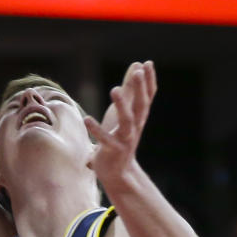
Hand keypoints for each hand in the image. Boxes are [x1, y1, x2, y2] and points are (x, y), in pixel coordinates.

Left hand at [84, 61, 156, 184]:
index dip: (149, 81)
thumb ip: (131, 90)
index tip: (148, 63)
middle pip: (141, 106)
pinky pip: (105, 140)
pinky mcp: (112, 150)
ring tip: (114, 89)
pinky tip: (87, 119)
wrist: (119, 172)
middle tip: (139, 72)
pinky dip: (97, 130)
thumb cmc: (120, 137)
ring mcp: (125, 139)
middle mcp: (135, 127)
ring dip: (122, 105)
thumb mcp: (126, 112)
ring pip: (126, 121)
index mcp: (139, 117)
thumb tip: (137, 65)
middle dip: (140, 89)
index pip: (148, 97)